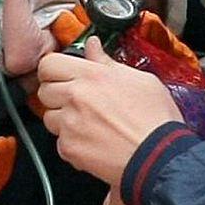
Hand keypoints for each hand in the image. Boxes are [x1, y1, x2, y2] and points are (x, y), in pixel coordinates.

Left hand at [37, 37, 182, 185]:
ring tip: (87, 123)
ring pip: (49, 117)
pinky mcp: (70, 149)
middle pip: (44, 91)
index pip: (48, 64)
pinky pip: (60, 142)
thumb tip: (93, 46)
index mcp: (92, 75)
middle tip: (74, 100)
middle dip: (56, 95)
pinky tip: (92, 141)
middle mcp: (76, 96)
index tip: (59, 75)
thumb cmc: (156, 120)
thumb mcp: (139, 79)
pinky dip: (72, 143)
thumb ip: (107, 62)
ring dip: (62, 120)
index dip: (52, 70)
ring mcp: (70, 124)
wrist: (160, 158)